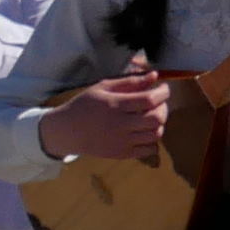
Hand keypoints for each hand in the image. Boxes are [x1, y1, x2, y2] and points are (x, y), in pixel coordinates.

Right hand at [39, 63, 173, 163]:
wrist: (65, 131)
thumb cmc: (84, 106)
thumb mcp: (102, 88)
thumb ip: (130, 82)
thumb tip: (155, 76)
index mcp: (114, 105)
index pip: (149, 100)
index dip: (163, 93)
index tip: (164, 88)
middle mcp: (119, 125)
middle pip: (157, 119)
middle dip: (164, 108)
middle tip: (158, 103)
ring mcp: (121, 142)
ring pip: (156, 134)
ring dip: (159, 124)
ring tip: (150, 117)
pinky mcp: (121, 154)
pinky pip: (149, 150)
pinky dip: (153, 140)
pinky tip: (145, 131)